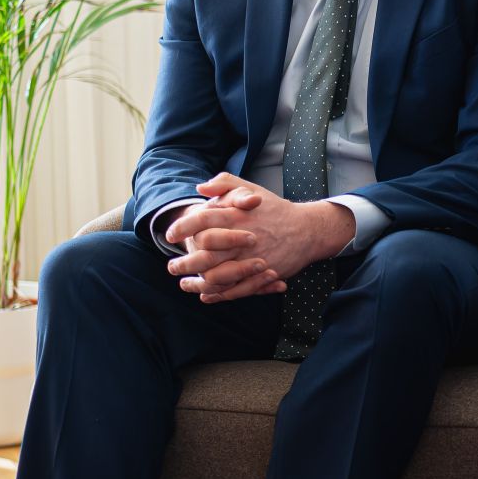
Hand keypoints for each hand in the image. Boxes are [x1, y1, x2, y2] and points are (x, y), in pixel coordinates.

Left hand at [164, 173, 355, 302]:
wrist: (307, 230)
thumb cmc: (275, 209)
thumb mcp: (251, 188)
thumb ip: (225, 184)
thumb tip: (200, 188)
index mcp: (238, 215)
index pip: (202, 220)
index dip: (183, 228)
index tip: (169, 235)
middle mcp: (243, 238)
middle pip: (206, 254)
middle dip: (185, 263)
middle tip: (172, 266)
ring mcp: (252, 259)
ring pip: (218, 276)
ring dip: (197, 282)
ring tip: (184, 283)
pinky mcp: (262, 275)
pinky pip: (235, 289)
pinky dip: (218, 294)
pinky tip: (206, 294)